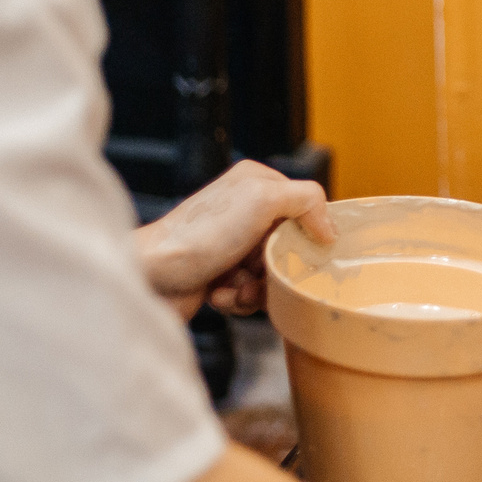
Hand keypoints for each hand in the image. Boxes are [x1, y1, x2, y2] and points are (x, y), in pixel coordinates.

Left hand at [137, 160, 336, 319]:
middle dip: (278, 268)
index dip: (306, 234)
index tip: (298, 251)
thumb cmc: (200, 235)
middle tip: (260, 273)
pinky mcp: (220, 274)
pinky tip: (219, 295)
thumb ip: (307, 200)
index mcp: (255, 182)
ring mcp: (231, 243)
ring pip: (273, 273)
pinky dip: (240, 299)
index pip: (305, 207)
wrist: (151, 277)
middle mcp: (243, 209)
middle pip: (290, 245)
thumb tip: (329, 229)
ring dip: (258, 289)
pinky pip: (252, 292)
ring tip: (235, 287)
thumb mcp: (263, 200)